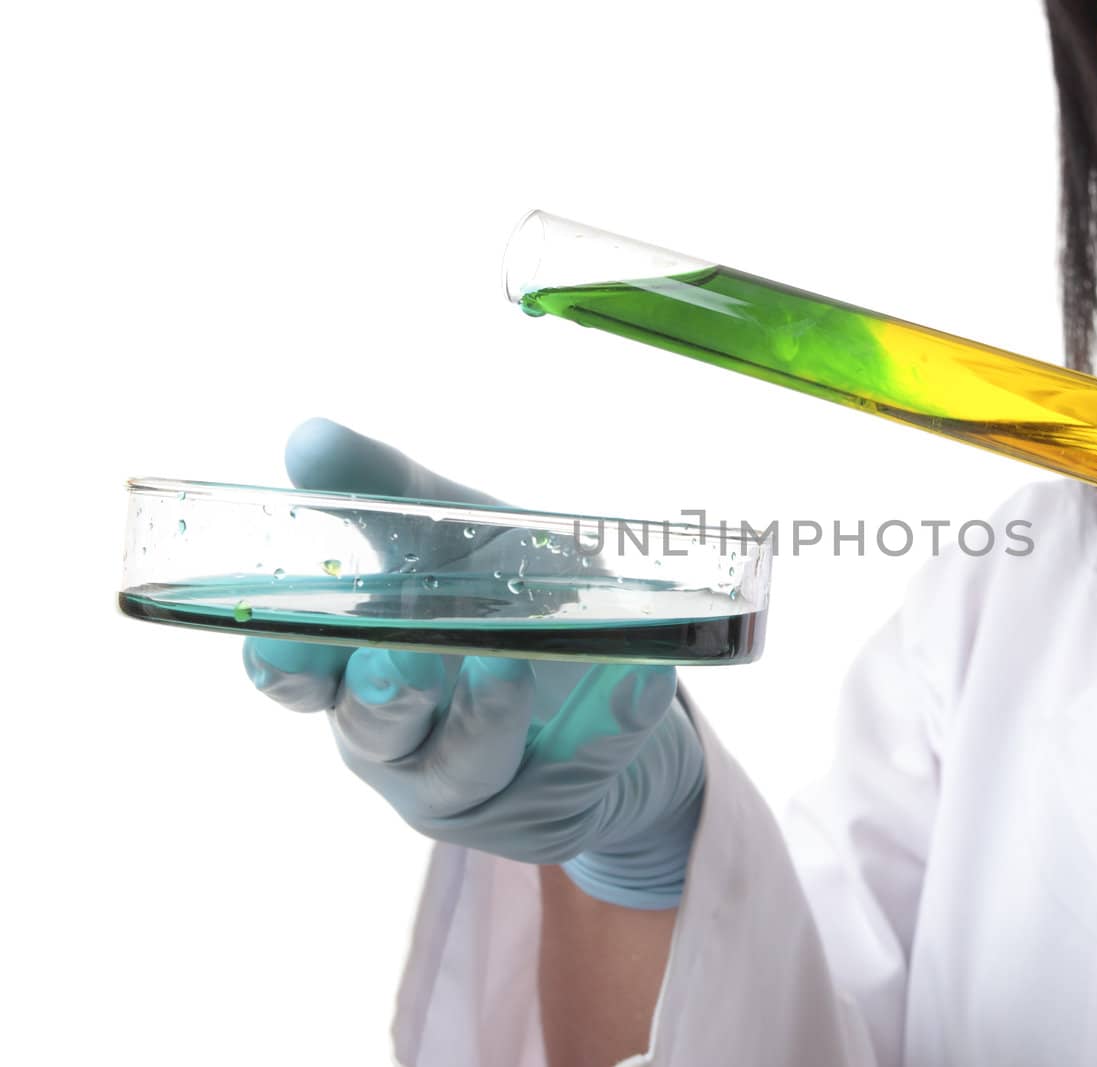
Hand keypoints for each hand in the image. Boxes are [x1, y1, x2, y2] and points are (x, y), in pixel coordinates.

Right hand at [242, 418, 703, 908]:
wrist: (604, 679)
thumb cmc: (501, 601)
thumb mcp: (451, 537)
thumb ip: (384, 493)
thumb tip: (310, 437)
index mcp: (356, 673)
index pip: (296, 683)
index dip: (285, 665)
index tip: (286, 640)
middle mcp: (400, 742)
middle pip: (375, 732)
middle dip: (387, 696)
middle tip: (401, 657)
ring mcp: (474, 784)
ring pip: (467, 764)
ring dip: (486, 714)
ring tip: (508, 662)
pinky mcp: (553, 803)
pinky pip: (584, 761)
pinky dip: (611, 717)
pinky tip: (639, 674)